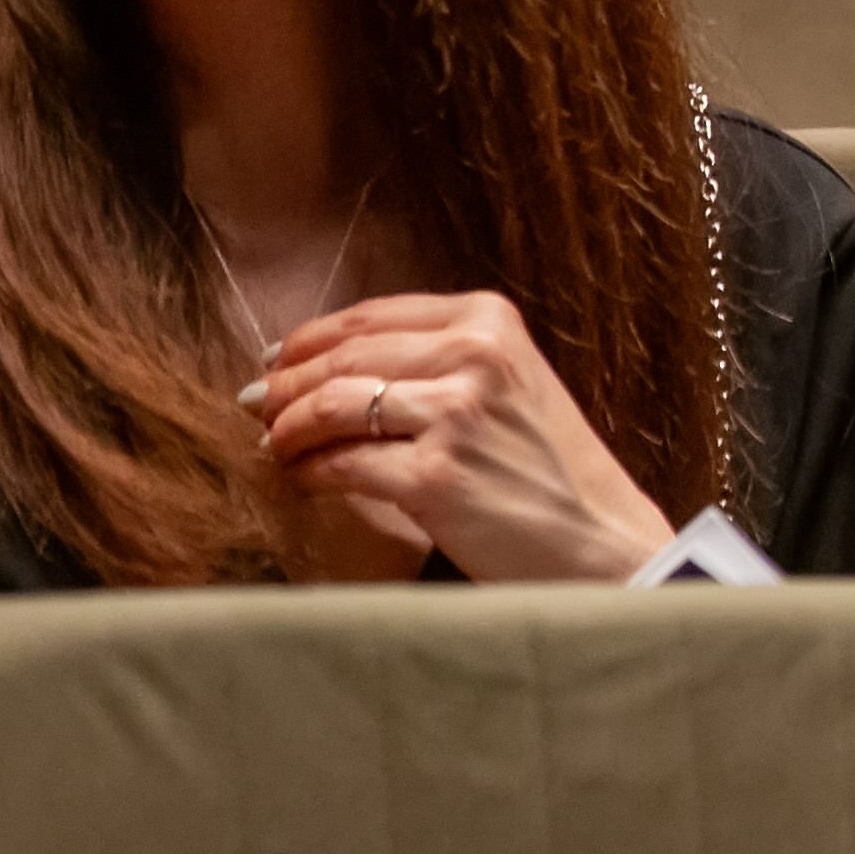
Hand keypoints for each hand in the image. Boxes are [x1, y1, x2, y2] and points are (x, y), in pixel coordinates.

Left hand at [245, 292, 676, 583]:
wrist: (598, 537)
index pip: (370, 316)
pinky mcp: (435, 475)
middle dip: (285, 384)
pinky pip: (341, 464)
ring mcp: (455, 415)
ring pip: (332, 405)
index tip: (275, 360)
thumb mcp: (510, 382)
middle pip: (343, 357)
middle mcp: (474, 355)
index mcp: (490, 320)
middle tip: (256, 407)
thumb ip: (439, 359)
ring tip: (274, 446)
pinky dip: (309, 471)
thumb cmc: (548, 467)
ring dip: (287, 428)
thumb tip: (321, 364)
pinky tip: (304, 478)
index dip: (308, 338)